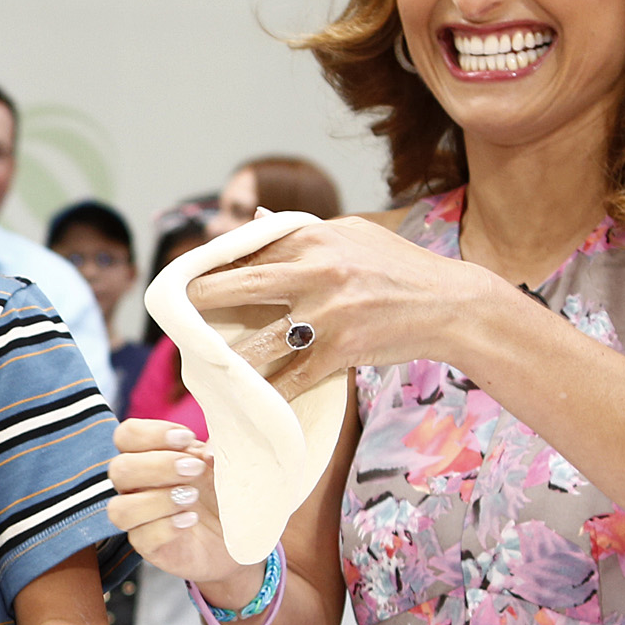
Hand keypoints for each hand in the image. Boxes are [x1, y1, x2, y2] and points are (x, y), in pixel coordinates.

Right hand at [103, 419, 256, 594]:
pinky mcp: (148, 547)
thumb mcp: (224, 464)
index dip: (150, 434)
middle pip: (119, 470)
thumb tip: (209, 451)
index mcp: (148, 457)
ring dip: (157, 500)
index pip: (127, 436)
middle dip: (158, 466)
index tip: (186, 438)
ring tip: (192, 498)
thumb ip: (217, 449)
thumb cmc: (223, 492)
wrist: (237, 536)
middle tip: (195, 469)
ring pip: (120, 509)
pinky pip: (141, 538)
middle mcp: (136, 487)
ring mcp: (139, 519)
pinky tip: (191, 520)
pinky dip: (166, 527)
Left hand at [186, 216, 483, 401]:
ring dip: (222, 361)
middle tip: (173, 319)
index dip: (209, 268)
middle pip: (236, 287)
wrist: (452, 305)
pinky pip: (290, 379)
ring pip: (257, 343)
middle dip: (197, 304)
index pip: (246, 251)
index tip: (183, 283)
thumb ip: (301, 231)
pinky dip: (265, 394)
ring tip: (198, 368)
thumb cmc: (399, 267)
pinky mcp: (340, 352)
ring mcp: (327, 315)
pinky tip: (244, 404)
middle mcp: (316, 272)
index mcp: (313, 239)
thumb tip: (255, 221)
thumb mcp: (353, 234)